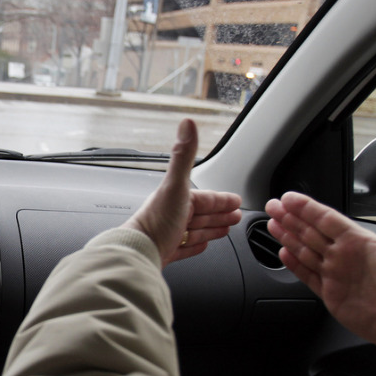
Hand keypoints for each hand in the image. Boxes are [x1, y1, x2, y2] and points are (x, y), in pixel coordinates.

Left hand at [124, 119, 241, 265]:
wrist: (140, 251)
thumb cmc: (157, 220)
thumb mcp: (176, 184)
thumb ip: (184, 156)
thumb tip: (187, 123)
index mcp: (177, 198)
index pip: (206, 198)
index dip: (222, 200)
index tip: (236, 200)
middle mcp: (172, 214)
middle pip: (203, 213)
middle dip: (221, 213)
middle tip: (236, 215)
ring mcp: (170, 234)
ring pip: (197, 230)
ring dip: (212, 228)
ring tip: (226, 229)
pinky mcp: (166, 252)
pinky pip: (185, 248)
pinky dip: (196, 245)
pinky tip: (201, 244)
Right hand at [264, 181, 375, 349]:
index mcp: (363, 243)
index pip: (328, 219)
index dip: (308, 208)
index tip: (289, 198)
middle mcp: (348, 257)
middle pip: (312, 231)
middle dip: (291, 218)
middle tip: (273, 206)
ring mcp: (339, 276)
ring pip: (306, 251)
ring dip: (288, 237)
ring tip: (272, 224)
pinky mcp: (333, 296)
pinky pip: (308, 276)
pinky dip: (295, 265)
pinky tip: (284, 253)